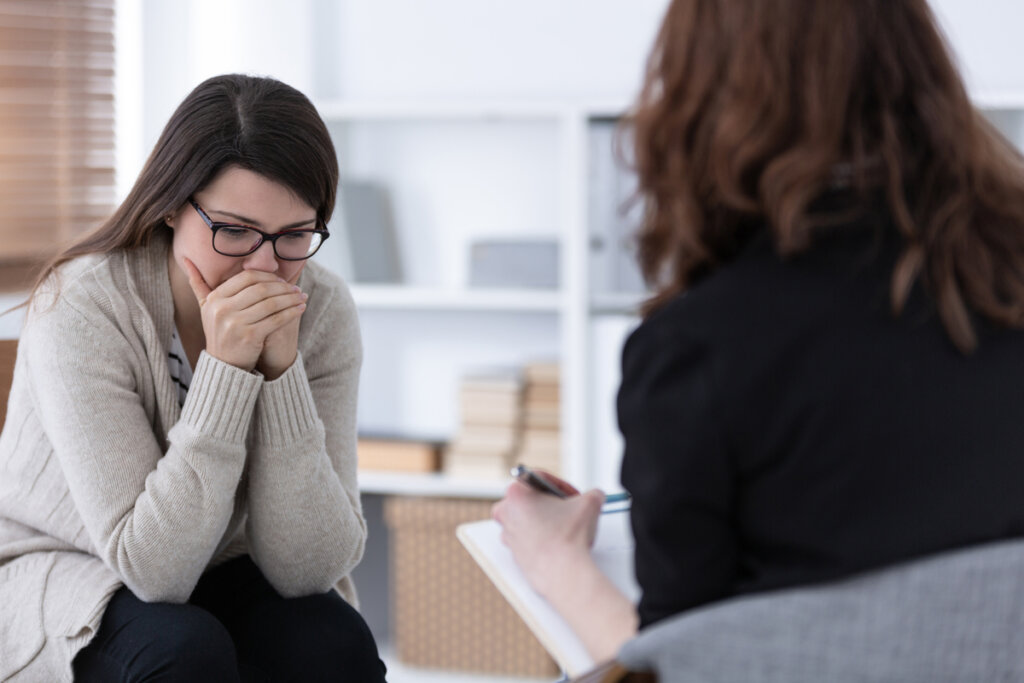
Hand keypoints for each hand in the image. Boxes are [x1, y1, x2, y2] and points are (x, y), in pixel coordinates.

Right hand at [183, 259, 307, 371]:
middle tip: (296, 288)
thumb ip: (198, 284)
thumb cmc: (220, 333)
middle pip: (261, 289)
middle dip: (282, 287)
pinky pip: (276, 319)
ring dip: (290, 299)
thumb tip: (185, 258)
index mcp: (214, 299)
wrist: (224, 366)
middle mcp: (222, 309)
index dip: (268, 276)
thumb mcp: (206, 309)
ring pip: (271, 303)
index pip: (247, 278)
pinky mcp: (250, 335)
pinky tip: (301, 309)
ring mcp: (235, 322)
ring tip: (302, 297)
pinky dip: (291, 312)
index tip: (282, 280)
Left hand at [491, 481, 604, 598]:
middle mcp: (506, 513)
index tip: (572, 495)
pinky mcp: (514, 554)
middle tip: (568, 509)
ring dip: (545, 521)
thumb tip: (595, 496)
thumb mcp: (590, 503)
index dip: (561, 485)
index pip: (540, 478)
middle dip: (550, 502)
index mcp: (517, 493)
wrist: (563, 572)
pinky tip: (559, 542)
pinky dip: (542, 539)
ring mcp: (508, 535)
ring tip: (565, 527)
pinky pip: (528, 540)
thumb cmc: (569, 538)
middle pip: (530, 498)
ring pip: (527, 519)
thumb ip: (592, 494)